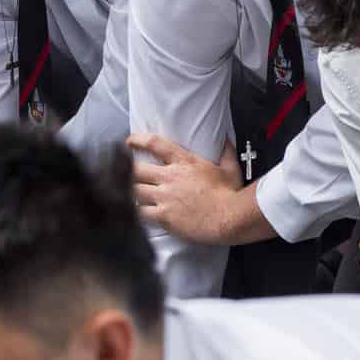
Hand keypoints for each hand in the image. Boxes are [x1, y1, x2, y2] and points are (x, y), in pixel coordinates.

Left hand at [126, 134, 249, 244]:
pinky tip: (136, 213)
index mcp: (184, 162)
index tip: (129, 141)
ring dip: (131, 192)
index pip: (154, 143)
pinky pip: (141, 212)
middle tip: (126, 174)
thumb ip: (225, 153)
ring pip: (134, 190)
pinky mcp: (164, 215)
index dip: (138, 140)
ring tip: (130, 194)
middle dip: (128, 171)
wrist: (232, 219)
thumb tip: (225, 140)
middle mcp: (170, 177)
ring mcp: (165, 196)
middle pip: (135, 169)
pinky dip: (136, 212)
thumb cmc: (232, 195)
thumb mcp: (230, 169)